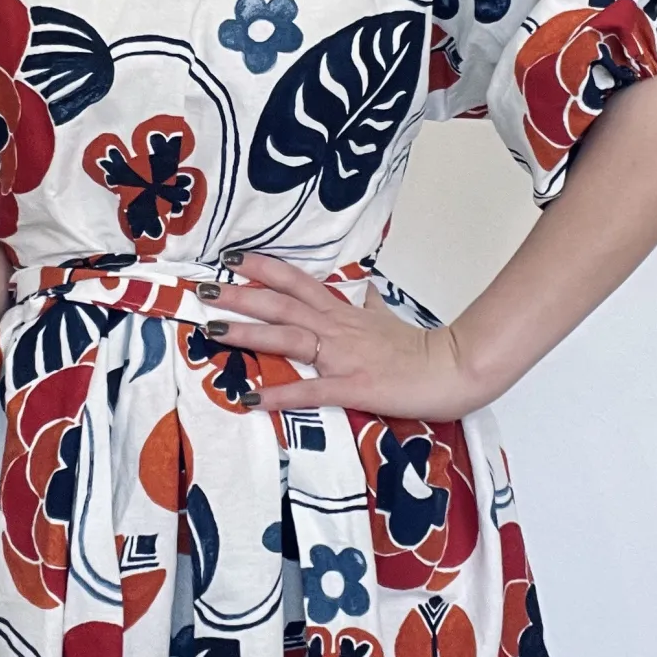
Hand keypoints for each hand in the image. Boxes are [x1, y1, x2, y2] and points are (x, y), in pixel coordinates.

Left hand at [198, 250, 487, 421]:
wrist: (453, 368)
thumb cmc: (421, 349)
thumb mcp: (389, 320)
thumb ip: (371, 308)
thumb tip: (365, 293)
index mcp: (343, 313)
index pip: (297, 283)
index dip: (264, 269)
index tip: (233, 258)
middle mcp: (336, 328)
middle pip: (281, 305)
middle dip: (240, 296)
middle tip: (203, 289)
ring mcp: (342, 356)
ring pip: (287, 338)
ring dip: (248, 335)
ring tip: (213, 332)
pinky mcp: (352, 386)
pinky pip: (309, 390)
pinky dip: (279, 394)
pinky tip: (251, 397)